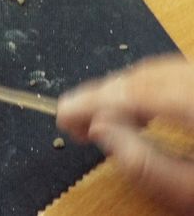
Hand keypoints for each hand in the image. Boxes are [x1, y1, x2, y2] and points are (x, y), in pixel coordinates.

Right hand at [57, 55, 193, 213]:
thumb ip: (146, 165)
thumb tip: (99, 130)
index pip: (136, 90)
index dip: (92, 100)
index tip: (61, 115)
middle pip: (145, 75)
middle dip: (104, 96)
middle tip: (74, 123)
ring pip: (159, 71)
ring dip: (124, 93)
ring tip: (100, 121)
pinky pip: (175, 75)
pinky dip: (147, 91)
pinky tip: (139, 113)